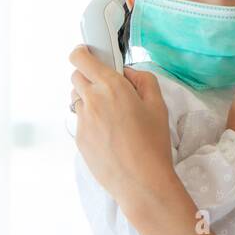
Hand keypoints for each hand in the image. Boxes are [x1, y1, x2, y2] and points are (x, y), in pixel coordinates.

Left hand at [68, 46, 174, 213]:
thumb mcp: (158, 105)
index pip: (80, 58)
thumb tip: (127, 72)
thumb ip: (142, 79)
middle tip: (108, 90)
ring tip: (111, 117)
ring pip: (77, 100)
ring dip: (88, 100)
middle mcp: (91, 100)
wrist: (141, 182)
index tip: (87, 54)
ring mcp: (82, 121)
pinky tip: (110, 136)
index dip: (82, 52)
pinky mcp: (79, 139)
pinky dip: (91, 122)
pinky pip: (81, 121)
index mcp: (111, 86)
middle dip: (89, 78)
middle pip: (76, 77)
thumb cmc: (153, 143)